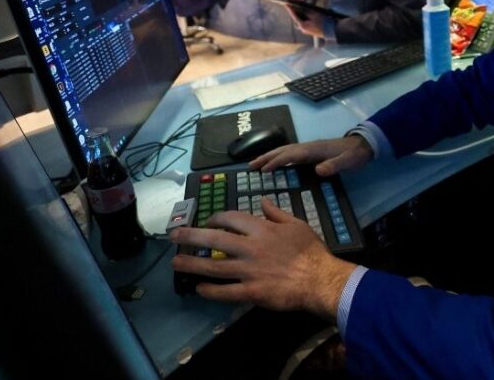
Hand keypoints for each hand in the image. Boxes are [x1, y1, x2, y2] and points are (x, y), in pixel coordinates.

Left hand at [170, 200, 355, 318]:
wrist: (320, 279)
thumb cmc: (311, 251)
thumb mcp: (297, 224)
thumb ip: (276, 213)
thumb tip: (262, 201)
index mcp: (261, 229)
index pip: (231, 219)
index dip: (216, 218)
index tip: (208, 221)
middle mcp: (250, 248)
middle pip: (214, 240)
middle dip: (191, 237)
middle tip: (174, 236)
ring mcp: (248, 271)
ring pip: (214, 267)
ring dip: (192, 264)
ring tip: (175, 263)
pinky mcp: (251, 291)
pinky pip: (225, 292)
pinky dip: (210, 291)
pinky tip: (199, 289)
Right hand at [250, 135, 372, 176]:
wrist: (363, 145)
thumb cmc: (354, 154)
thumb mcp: (348, 161)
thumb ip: (334, 165)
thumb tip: (318, 170)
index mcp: (313, 149)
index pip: (291, 155)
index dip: (277, 161)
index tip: (264, 170)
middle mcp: (308, 147)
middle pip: (283, 150)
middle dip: (266, 157)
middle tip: (250, 166)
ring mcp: (308, 148)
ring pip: (285, 151)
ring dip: (270, 156)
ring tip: (256, 164)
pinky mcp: (311, 152)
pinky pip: (290, 154)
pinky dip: (279, 158)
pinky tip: (274, 164)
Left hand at [285, 5, 325, 38]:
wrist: (331, 30)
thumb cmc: (323, 22)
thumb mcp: (314, 14)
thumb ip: (305, 12)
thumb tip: (300, 9)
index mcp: (302, 26)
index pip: (294, 16)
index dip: (290, 9)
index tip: (286, 4)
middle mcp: (303, 29)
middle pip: (296, 19)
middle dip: (295, 12)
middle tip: (292, 5)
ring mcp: (306, 31)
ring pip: (300, 21)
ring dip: (300, 15)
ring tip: (299, 9)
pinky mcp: (310, 31)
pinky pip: (304, 23)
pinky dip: (304, 18)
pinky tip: (306, 14)